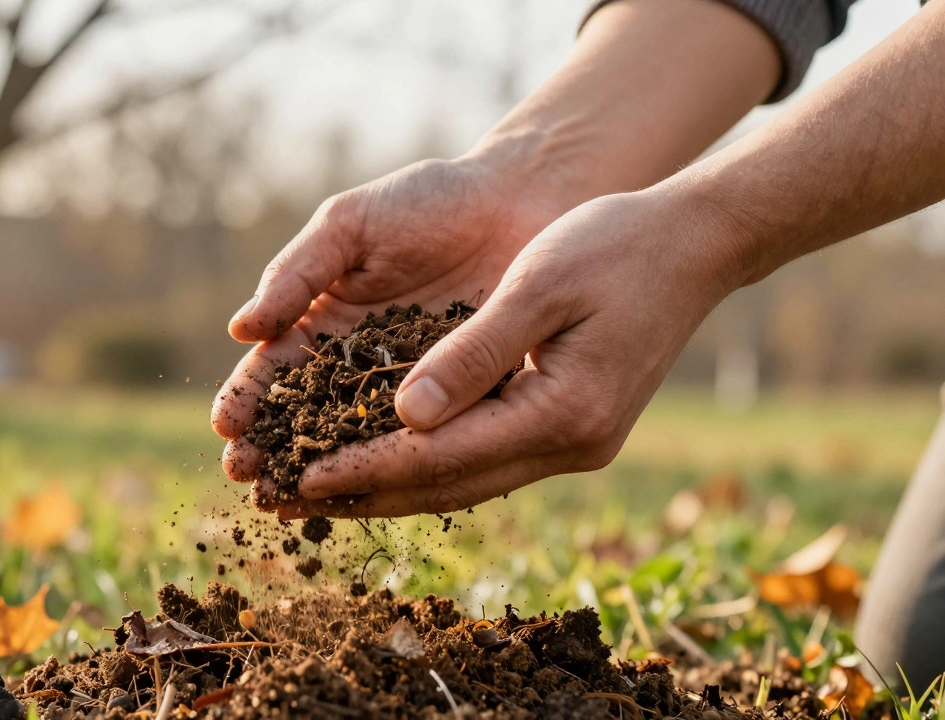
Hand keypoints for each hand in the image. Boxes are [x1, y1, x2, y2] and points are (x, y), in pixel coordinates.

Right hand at [211, 153, 569, 486]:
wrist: (520, 201)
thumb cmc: (427, 202)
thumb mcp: (350, 225)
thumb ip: (297, 273)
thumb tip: (240, 328)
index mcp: (323, 322)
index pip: (274, 369)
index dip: (248, 397)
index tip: (226, 426)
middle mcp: (359, 367)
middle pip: (307, 419)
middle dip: (273, 451)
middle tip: (249, 481)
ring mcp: (410, 392)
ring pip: (358, 444)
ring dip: (323, 474)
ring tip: (291, 501)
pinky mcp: (461, 406)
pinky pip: (424, 445)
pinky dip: (397, 473)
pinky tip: (372, 495)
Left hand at [282, 186, 748, 517]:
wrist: (695, 245)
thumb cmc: (615, 247)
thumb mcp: (538, 285)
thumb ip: (471, 353)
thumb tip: (405, 415)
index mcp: (564, 411)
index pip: (441, 457)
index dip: (365, 468)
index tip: (298, 475)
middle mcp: (570, 444)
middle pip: (446, 486)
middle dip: (363, 496)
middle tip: (285, 502)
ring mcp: (574, 445)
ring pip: (463, 483)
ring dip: (389, 489)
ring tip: (317, 492)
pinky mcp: (570, 430)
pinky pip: (483, 462)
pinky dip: (427, 466)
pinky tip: (382, 462)